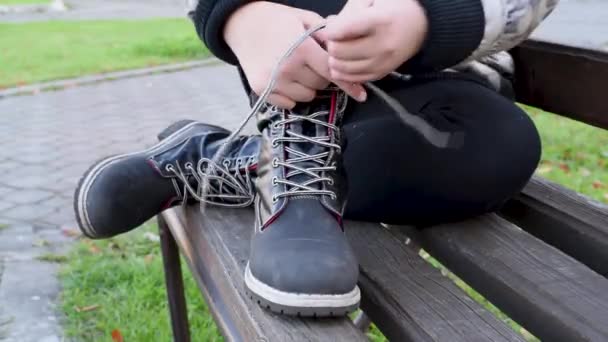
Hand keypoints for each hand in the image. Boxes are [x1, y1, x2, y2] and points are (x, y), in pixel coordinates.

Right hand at [224, 2, 366, 108]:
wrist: (242, 24)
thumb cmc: (277, 20)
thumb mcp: (305, 19)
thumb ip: (326, 36)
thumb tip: (347, 50)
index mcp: (302, 49)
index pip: (332, 72)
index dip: (348, 83)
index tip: (361, 94)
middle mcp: (288, 68)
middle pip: (321, 85)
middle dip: (322, 75)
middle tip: (312, 62)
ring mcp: (274, 82)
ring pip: (307, 96)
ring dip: (308, 86)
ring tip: (298, 69)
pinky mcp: (262, 91)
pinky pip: (290, 102)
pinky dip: (292, 94)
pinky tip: (286, 79)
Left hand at [320, 0, 427, 82]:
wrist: (419, 25)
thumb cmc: (393, 7)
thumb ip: (349, 10)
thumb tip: (329, 25)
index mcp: (379, 21)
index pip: (342, 31)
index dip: (330, 30)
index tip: (332, 28)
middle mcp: (382, 45)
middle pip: (338, 51)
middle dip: (332, 44)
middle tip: (336, 39)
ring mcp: (382, 62)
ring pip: (342, 67)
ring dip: (335, 59)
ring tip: (339, 50)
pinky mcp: (381, 74)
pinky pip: (352, 79)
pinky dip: (343, 71)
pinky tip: (344, 62)